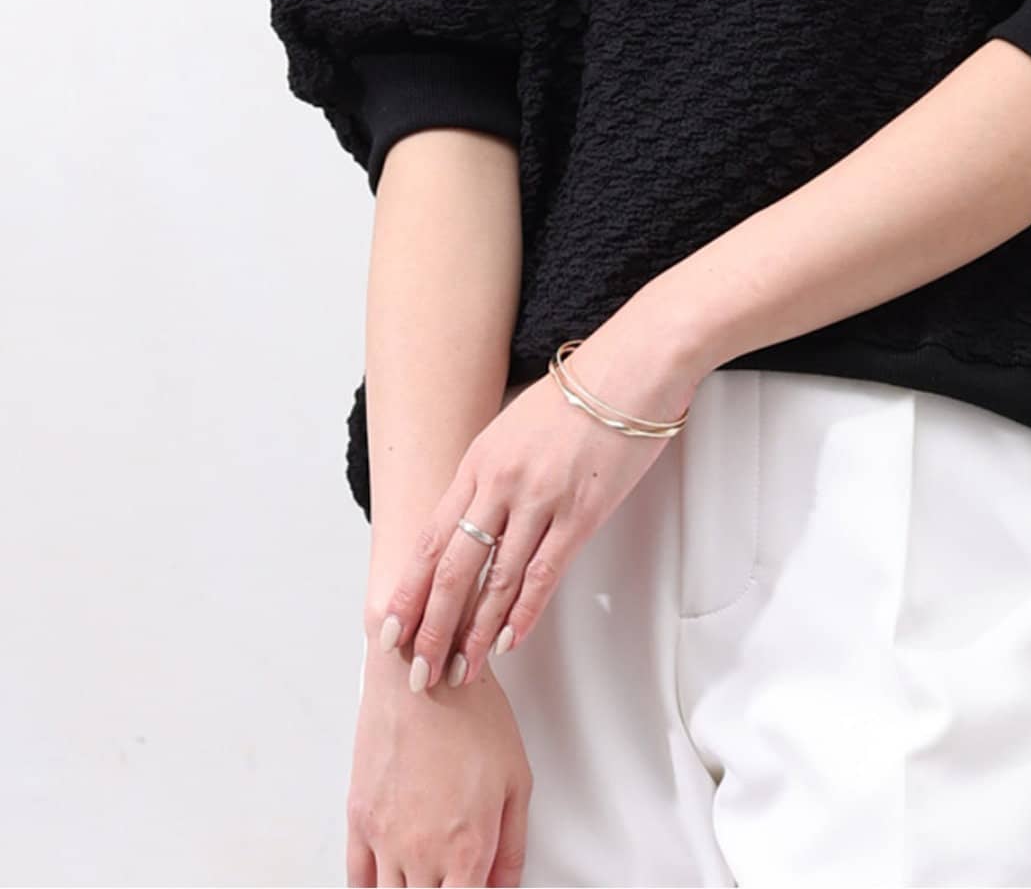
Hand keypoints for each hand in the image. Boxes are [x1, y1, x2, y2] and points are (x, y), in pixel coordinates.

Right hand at [347, 637, 530, 886]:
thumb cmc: (473, 715)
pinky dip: (372, 888)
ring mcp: (385, 840)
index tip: (476, 887)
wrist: (424, 672)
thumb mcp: (517, 779)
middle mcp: (423, 854)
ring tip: (427, 872)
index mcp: (469, 850)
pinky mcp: (359, 820)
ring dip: (411, 888)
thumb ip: (511, 847)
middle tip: (454, 874)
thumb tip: (504, 886)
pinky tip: (389, 880)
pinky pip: (357, 880)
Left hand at [375, 320, 701, 694]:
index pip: (430, 538)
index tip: (391, 627)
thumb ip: (492, 471)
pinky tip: (508, 641)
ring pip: (495, 581)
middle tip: (418, 669)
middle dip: (431, 626)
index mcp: (478, 461)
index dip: (408, 590)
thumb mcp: (515, 424)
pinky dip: (523, 613)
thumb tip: (478, 516)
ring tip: (459, 670)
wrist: (631, 368)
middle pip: (452, 569)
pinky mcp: (580, 513)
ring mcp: (539, 500)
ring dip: (474, 633)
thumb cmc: (580, 392)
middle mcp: (499, 483)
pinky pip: (543, 574)